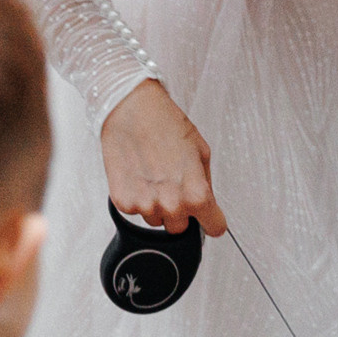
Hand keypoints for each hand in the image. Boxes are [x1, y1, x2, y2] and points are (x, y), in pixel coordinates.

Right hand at [99, 80, 225, 236]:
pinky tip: (138, 174)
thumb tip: (207, 204)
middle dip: (180, 211)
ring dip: (156, 204)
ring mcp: (145, 206)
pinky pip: (135, 211)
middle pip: (180, 228)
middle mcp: (172, 205)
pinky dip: (136, 197)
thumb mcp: (201, 152)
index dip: (211, 220)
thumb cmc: (166, 124)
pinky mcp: (123, 202)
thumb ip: (206, 184)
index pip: (214, 228)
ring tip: (153, 174)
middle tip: (172, 184)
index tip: (208, 217)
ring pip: (156, 220)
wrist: (131, 108)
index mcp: (197, 195)